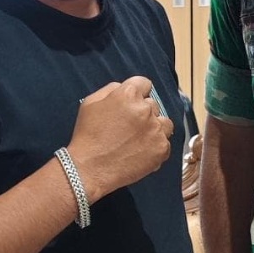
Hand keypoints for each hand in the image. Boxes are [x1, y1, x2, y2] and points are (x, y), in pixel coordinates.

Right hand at [66, 76, 174, 200]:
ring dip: (155, 128)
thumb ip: (111, 89)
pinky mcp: (161, 148)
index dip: (138, 93)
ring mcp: (155, 129)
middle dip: (143, 113)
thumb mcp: (90, 103)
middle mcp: (145, 109)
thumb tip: (124, 87)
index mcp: (128, 94)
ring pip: (165, 122)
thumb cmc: (87, 136)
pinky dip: (156, 147)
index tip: (132, 104)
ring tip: (139, 140)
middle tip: (129, 127)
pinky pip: (166, 143)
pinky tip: (141, 152)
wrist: (89, 169)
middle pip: (153, 104)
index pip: (144, 84)